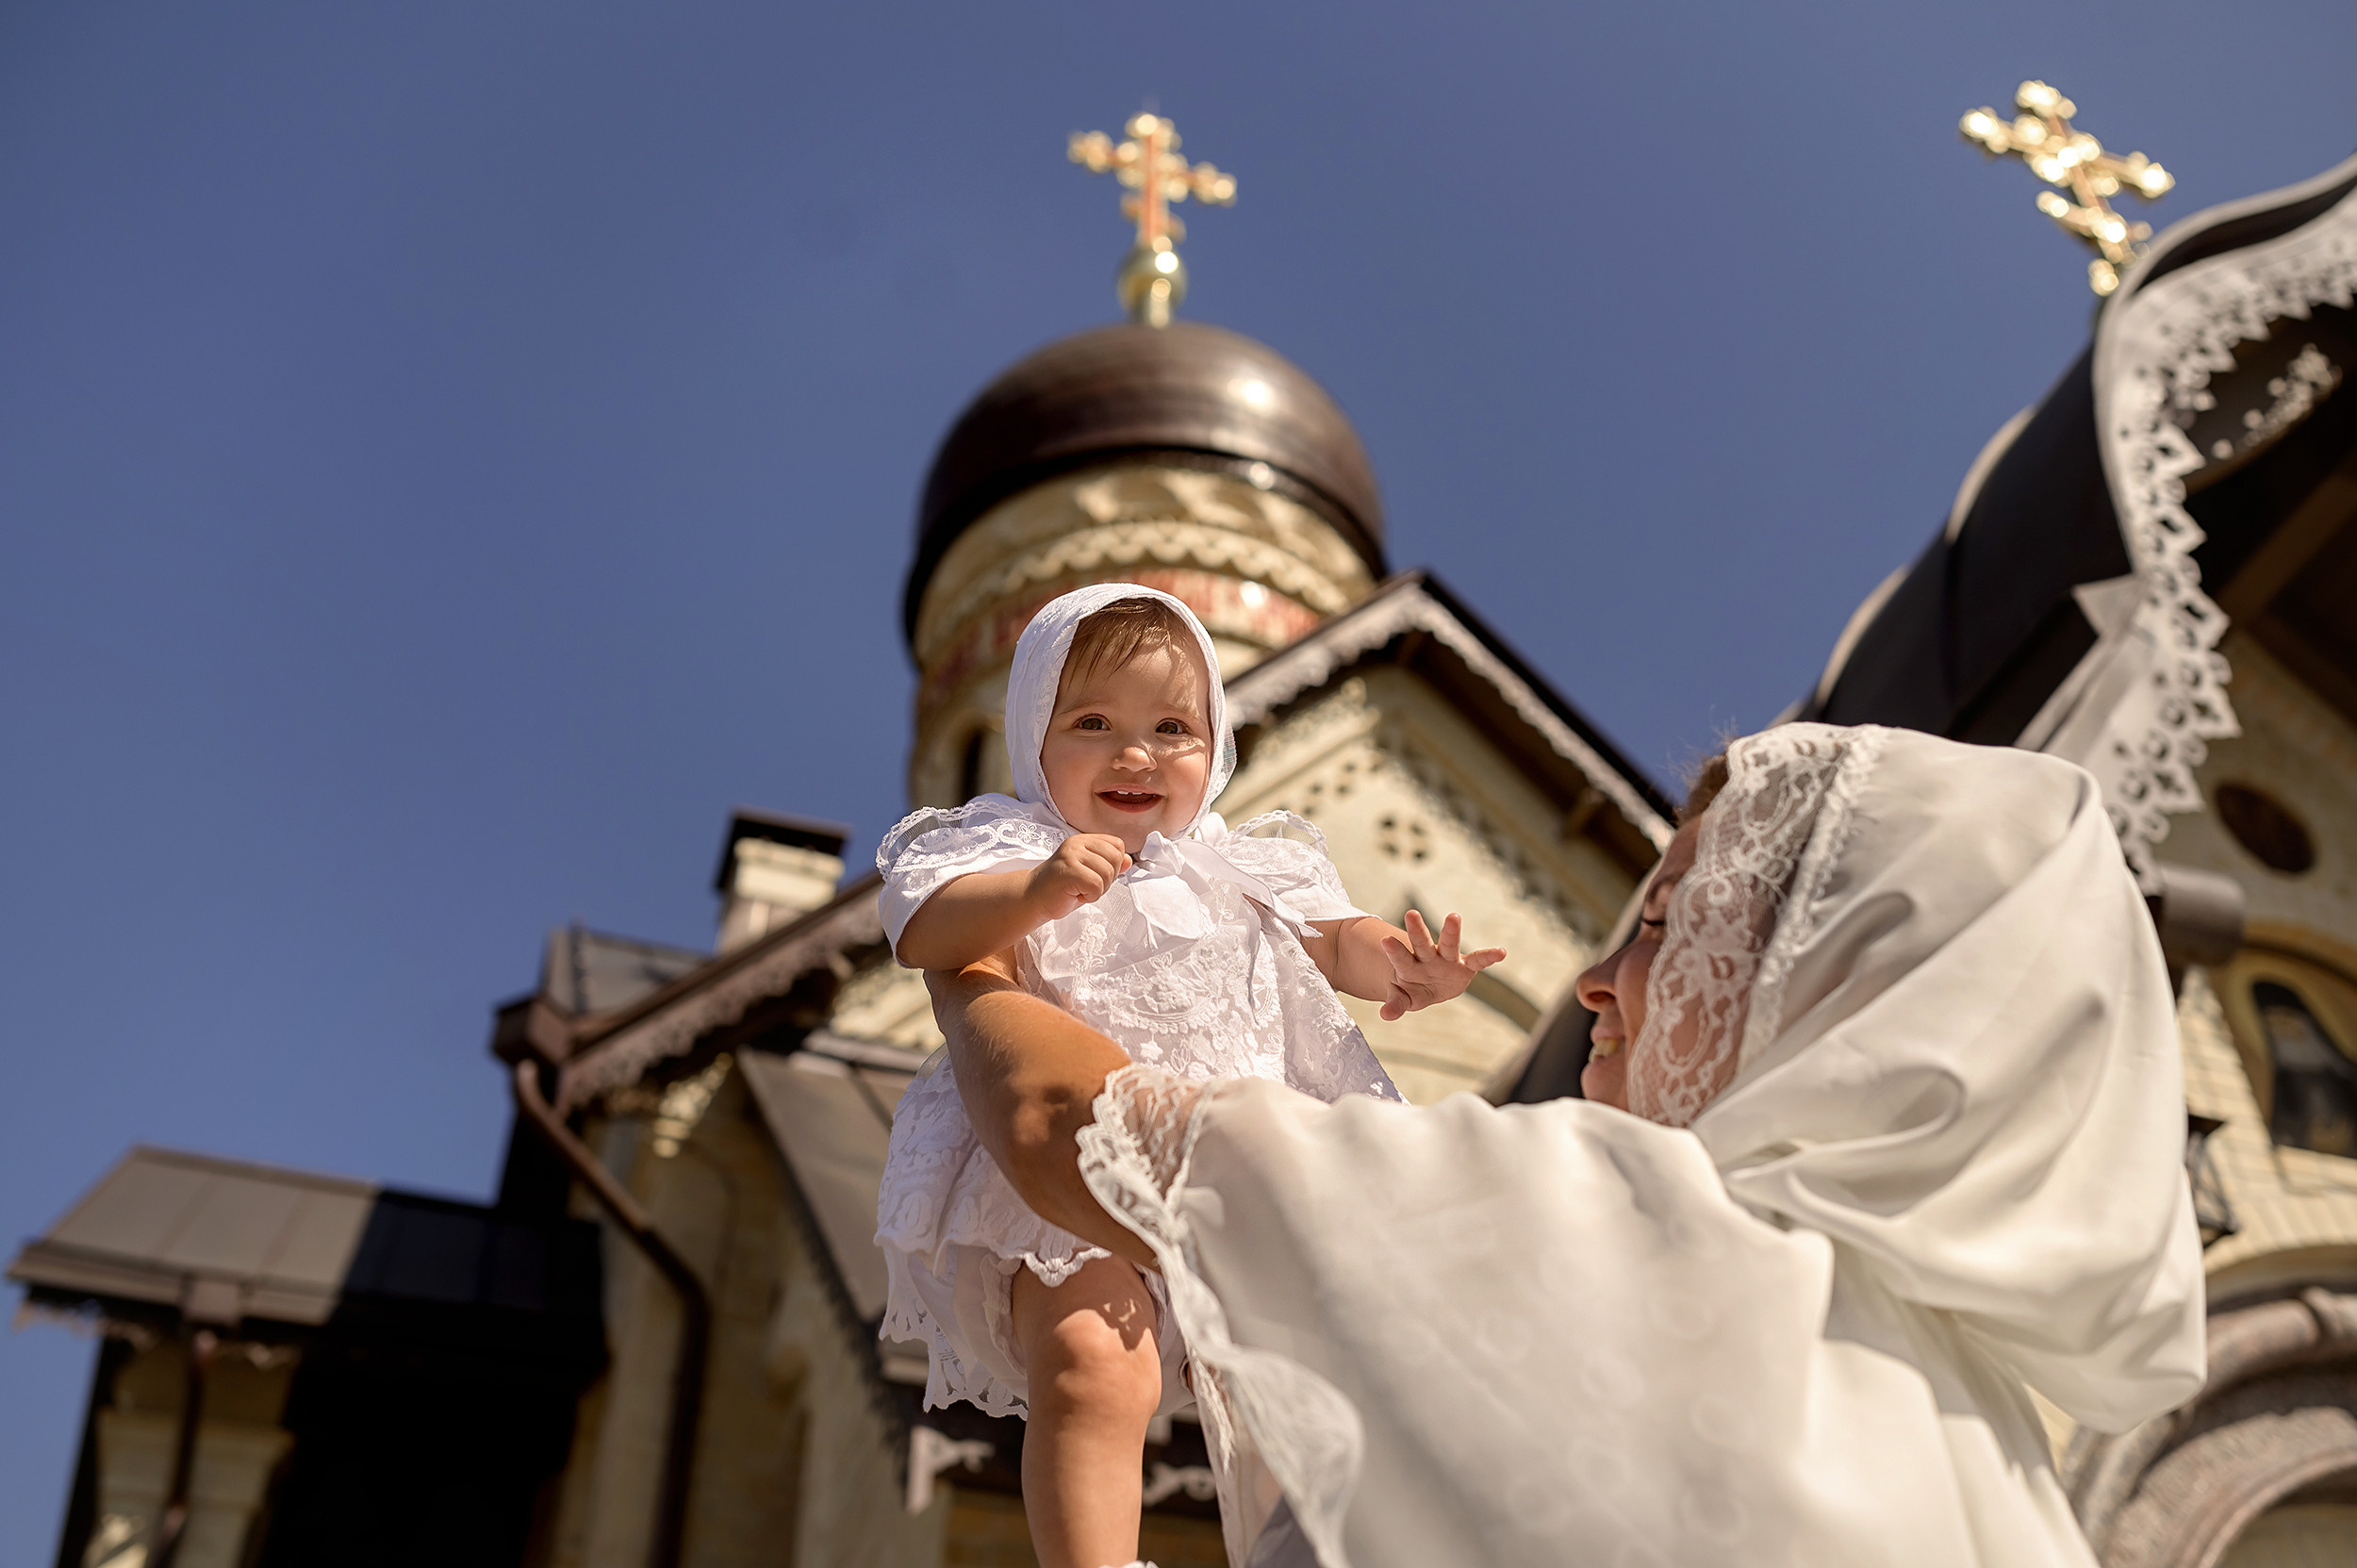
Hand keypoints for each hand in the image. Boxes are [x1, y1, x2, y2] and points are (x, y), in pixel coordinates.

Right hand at [1027, 834, 1132, 920]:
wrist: (1033, 898)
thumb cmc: (1061, 887)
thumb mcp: (1090, 873)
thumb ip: (1109, 865)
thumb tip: (1129, 860)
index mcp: (1083, 840)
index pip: (1117, 845)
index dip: (1114, 865)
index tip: (1096, 875)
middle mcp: (1077, 843)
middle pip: (1115, 859)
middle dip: (1107, 879)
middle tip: (1087, 886)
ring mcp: (1071, 855)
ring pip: (1107, 873)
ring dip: (1098, 890)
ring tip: (1079, 890)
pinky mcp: (1068, 870)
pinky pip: (1096, 885)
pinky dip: (1090, 896)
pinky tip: (1075, 894)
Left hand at [1379, 911, 1505, 1021]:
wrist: (1428, 986)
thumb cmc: (1411, 988)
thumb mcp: (1403, 997)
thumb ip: (1396, 1003)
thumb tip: (1386, 1015)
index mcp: (1409, 966)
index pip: (1401, 959)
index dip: (1395, 951)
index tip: (1385, 940)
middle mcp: (1428, 958)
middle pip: (1422, 944)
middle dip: (1417, 930)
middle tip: (1410, 913)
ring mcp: (1447, 960)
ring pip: (1448, 945)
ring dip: (1450, 932)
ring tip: (1453, 916)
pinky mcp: (1465, 966)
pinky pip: (1478, 961)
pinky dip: (1489, 957)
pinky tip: (1501, 952)